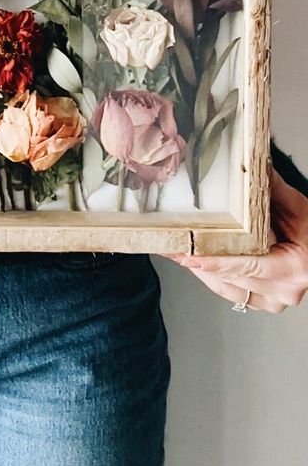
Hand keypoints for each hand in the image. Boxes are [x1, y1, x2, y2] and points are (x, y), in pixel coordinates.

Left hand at [160, 168, 307, 312]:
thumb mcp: (300, 209)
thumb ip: (274, 190)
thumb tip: (254, 163)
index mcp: (293, 269)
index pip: (247, 265)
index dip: (216, 262)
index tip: (191, 256)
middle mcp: (282, 292)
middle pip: (231, 277)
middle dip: (199, 262)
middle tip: (172, 246)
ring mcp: (272, 301)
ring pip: (226, 288)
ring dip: (200, 270)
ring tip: (173, 252)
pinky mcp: (262, 302)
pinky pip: (230, 292)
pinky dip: (211, 276)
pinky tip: (193, 262)